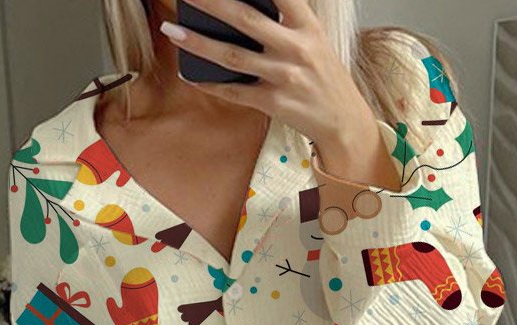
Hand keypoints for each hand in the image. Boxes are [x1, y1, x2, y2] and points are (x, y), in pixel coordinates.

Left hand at [159, 0, 402, 190]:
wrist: (343, 120)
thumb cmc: (322, 75)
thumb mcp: (313, 38)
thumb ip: (286, 19)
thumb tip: (242, 8)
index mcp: (307, 25)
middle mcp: (296, 48)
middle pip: (245, 18)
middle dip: (211, 2)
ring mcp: (284, 77)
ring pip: (232, 56)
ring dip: (198, 42)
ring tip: (173, 30)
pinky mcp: (274, 103)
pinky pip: (235, 91)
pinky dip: (210, 83)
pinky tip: (189, 73)